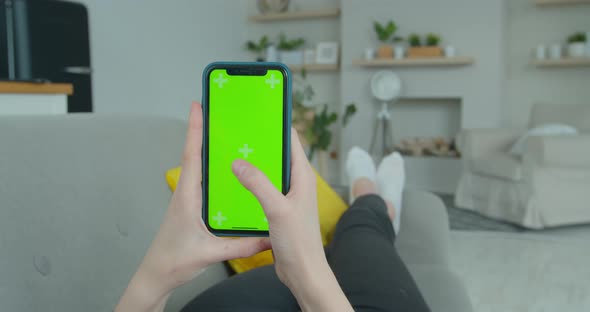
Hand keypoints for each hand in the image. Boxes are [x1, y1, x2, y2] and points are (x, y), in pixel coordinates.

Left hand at [116, 102, 270, 310]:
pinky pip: (202, 181)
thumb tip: (268, 239)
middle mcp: (186, 193)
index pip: (191, 156)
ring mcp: (187, 200)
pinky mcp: (191, 207)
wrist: (156, 275)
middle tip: (213, 110)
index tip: (197, 106)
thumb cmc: (173, 261)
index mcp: (187, 197)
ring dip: (205, 147)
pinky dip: (209, 167)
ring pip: (197, 166)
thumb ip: (241, 246)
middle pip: (193, 154)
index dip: (194, 129)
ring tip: (220, 131)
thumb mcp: (210, 253)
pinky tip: (223, 169)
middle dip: (201, 130)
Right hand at [232, 129, 351, 310]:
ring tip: (235, 154)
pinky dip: (253, 182)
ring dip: (256, 164)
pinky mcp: (280, 209)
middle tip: (240, 132)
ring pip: (270, 172)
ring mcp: (289, 196)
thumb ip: (258, 184)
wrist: (303, 271)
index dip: (278, 126)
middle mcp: (298, 183)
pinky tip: (237, 183)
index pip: (292, 141)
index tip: (262, 113)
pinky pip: (265, 188)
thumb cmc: (299, 243)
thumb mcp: (277, 209)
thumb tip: (239, 162)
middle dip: (262, 143)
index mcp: (303, 177)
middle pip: (279, 155)